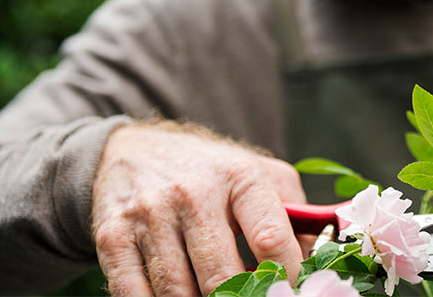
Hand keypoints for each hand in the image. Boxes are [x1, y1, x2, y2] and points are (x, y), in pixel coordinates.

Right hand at [92, 122, 306, 295]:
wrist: (131, 150)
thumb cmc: (210, 171)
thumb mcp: (261, 175)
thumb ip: (296, 215)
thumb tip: (319, 259)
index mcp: (240, 177)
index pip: (271, 239)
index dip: (285, 277)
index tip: (289, 290)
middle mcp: (193, 194)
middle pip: (221, 276)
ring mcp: (149, 215)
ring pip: (179, 292)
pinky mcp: (113, 237)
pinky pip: (134, 294)